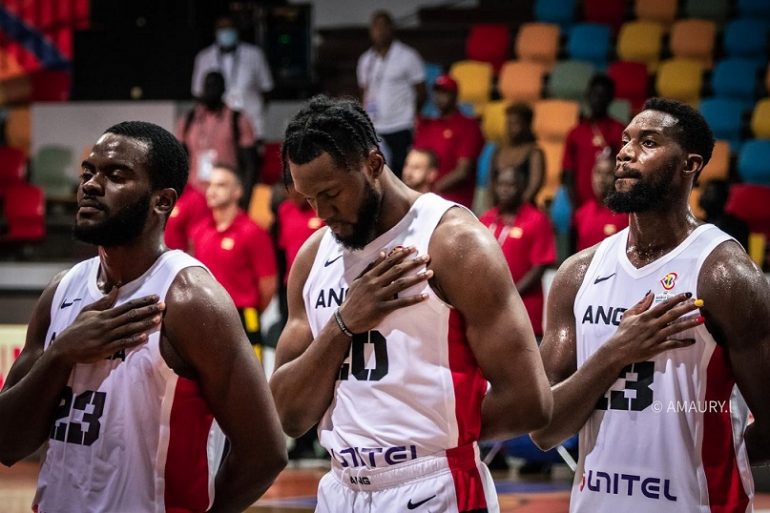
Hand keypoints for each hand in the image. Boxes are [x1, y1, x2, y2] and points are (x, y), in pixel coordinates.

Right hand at [50, 287, 164, 365]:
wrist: (64, 349)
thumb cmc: (77, 329)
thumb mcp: (87, 312)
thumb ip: (103, 302)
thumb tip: (115, 289)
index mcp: (104, 315)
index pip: (127, 305)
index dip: (142, 301)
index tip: (155, 297)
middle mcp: (107, 325)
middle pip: (131, 315)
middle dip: (148, 310)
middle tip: (163, 305)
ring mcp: (107, 337)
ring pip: (129, 329)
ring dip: (145, 324)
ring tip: (158, 319)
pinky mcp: (106, 349)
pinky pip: (122, 344)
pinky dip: (133, 340)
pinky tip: (144, 337)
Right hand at [339, 247, 431, 333]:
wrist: (345, 320)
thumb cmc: (352, 300)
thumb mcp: (357, 281)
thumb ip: (370, 267)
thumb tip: (383, 253)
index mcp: (369, 276)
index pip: (388, 261)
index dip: (401, 254)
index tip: (413, 248)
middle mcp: (375, 283)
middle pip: (397, 270)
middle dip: (413, 262)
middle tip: (426, 257)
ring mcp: (379, 296)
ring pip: (401, 284)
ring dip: (417, 278)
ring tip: (429, 273)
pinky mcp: (382, 308)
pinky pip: (401, 303)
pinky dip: (413, 299)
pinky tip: (425, 296)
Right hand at [605, 291, 703, 365]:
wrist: (618, 350)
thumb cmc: (622, 331)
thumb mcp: (628, 315)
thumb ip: (640, 304)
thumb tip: (650, 294)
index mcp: (645, 316)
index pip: (663, 305)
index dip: (676, 299)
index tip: (686, 294)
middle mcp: (652, 325)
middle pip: (673, 314)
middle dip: (687, 308)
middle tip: (699, 303)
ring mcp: (656, 336)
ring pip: (675, 328)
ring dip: (689, 323)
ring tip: (701, 319)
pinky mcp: (657, 347)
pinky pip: (673, 344)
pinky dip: (683, 343)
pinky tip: (692, 341)